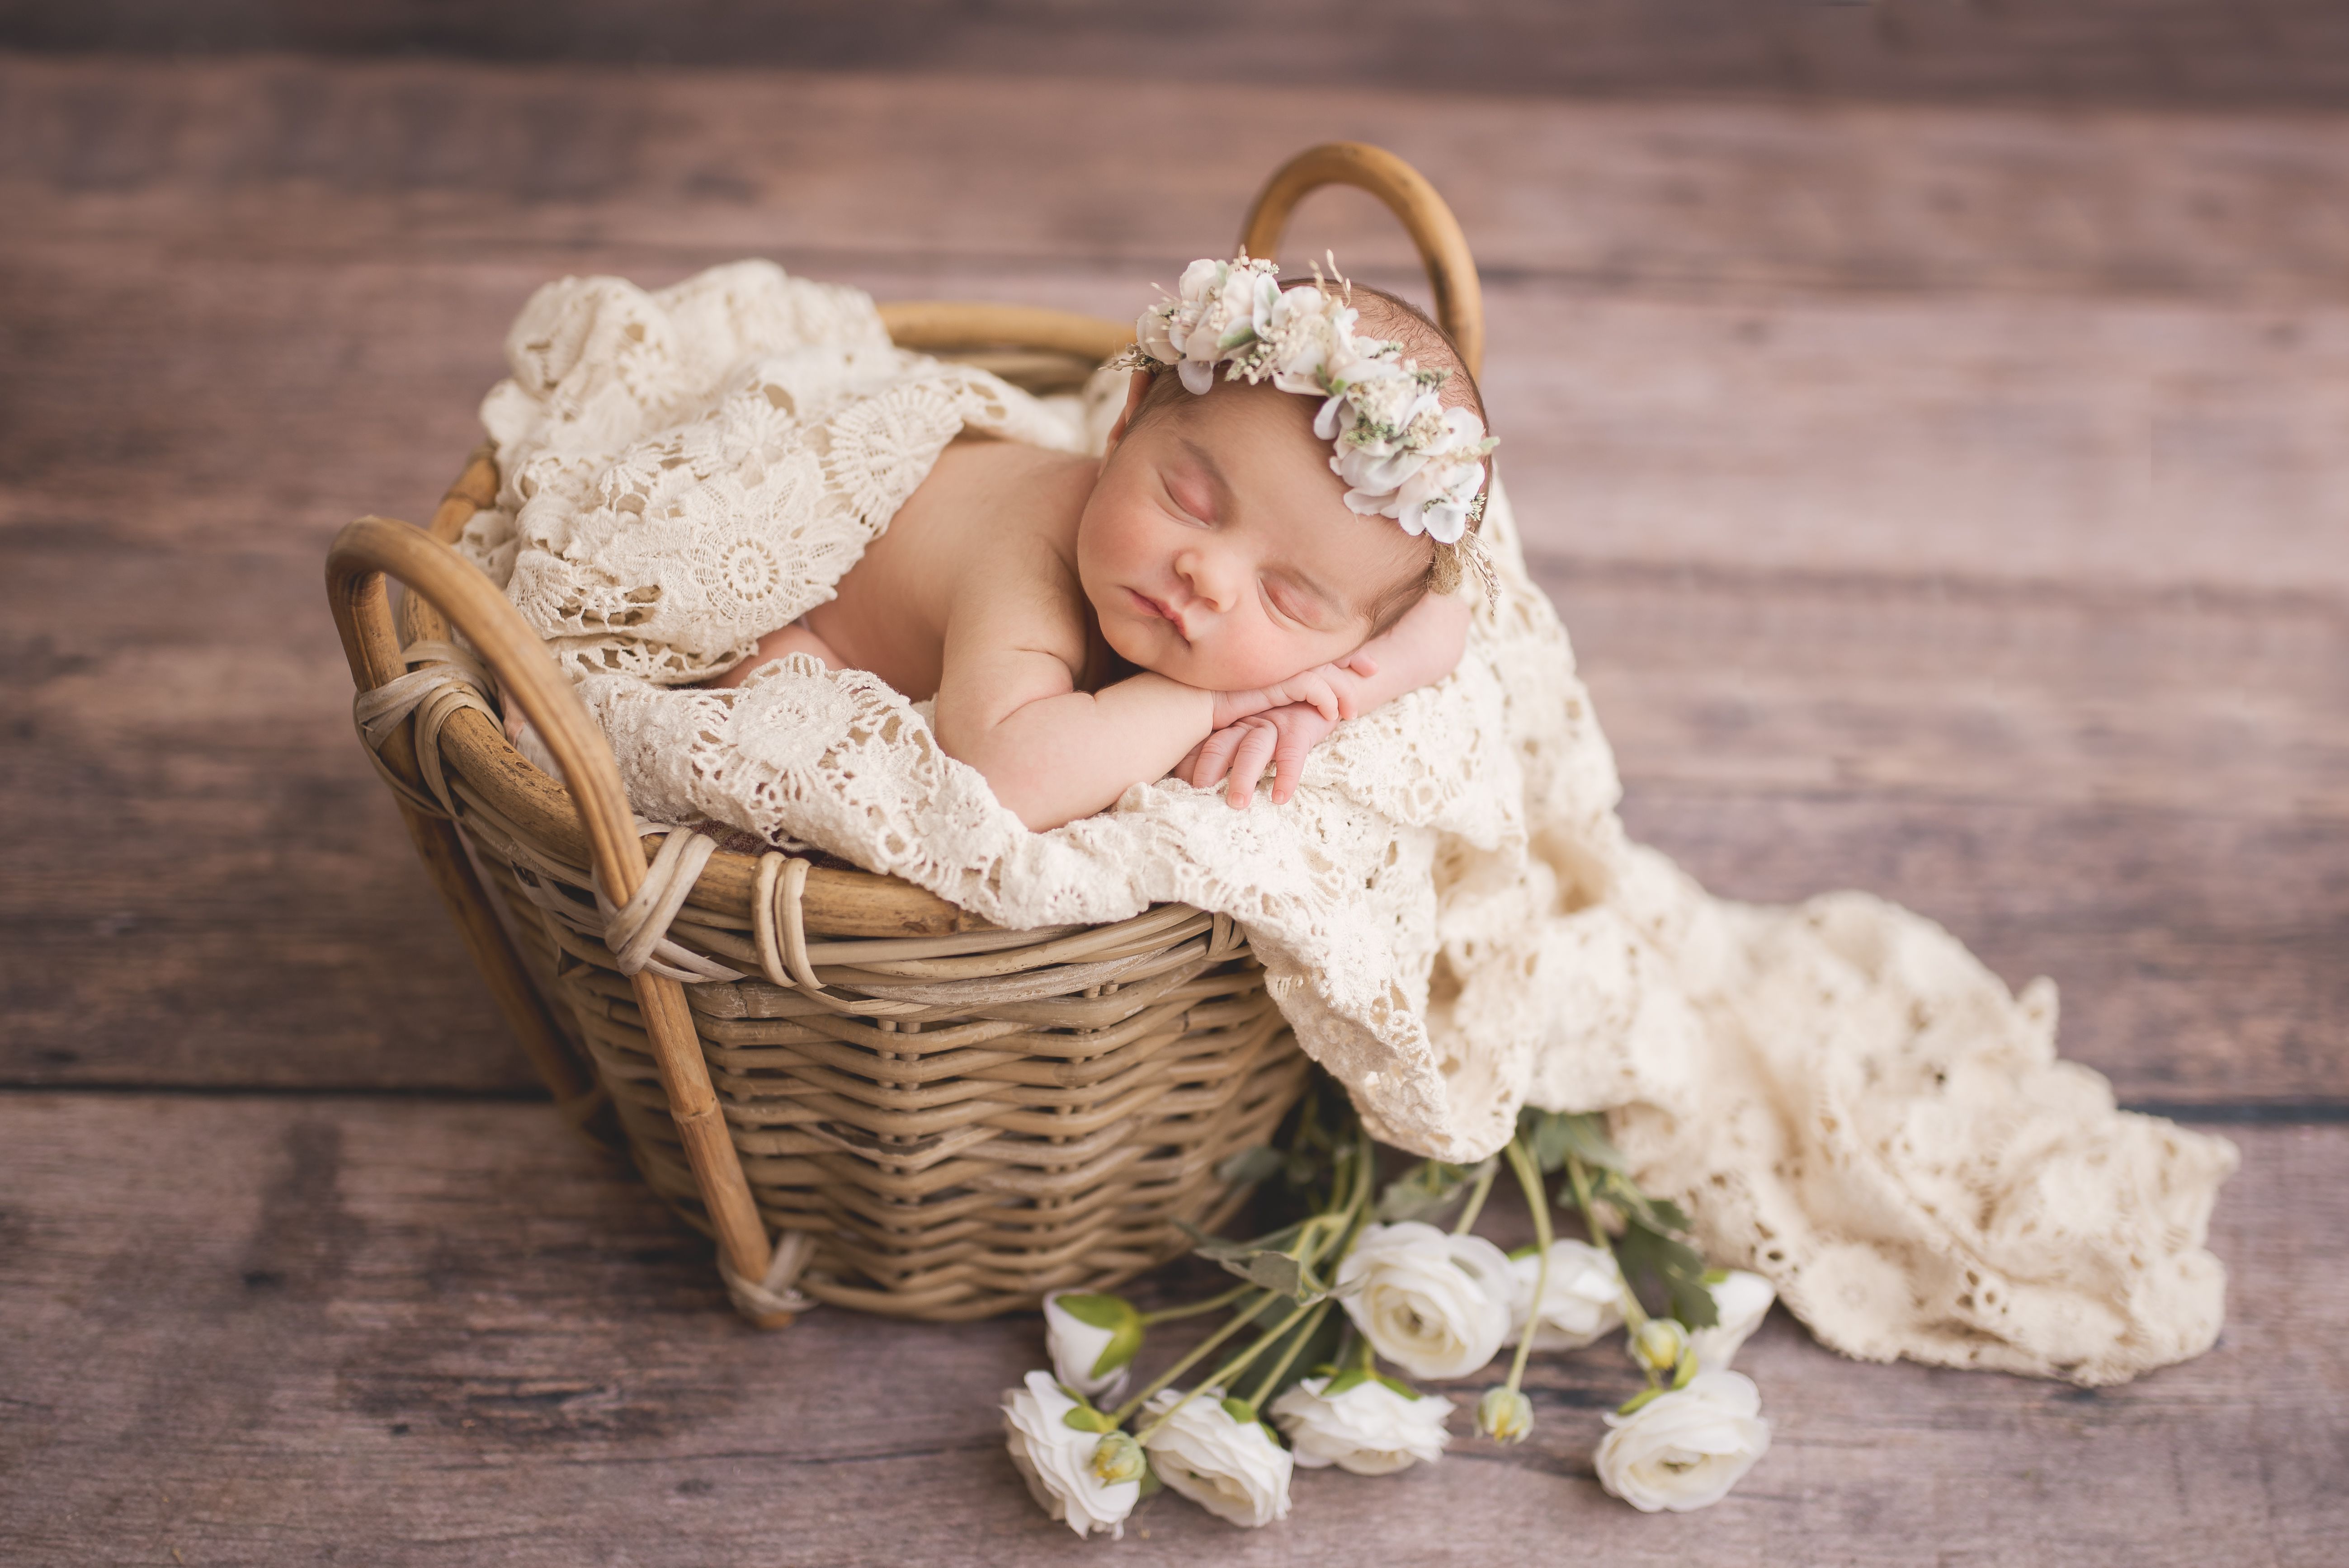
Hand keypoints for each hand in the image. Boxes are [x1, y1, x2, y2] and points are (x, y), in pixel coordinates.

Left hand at [1176, 702, 1338, 809]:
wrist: (1320, 696)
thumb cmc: (1278, 721)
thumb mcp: (1246, 734)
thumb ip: (1222, 754)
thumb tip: (1187, 780)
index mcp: (1227, 725)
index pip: (1201, 743)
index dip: (1187, 762)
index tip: (1180, 782)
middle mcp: (1245, 723)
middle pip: (1220, 744)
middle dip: (1208, 767)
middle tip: (1200, 790)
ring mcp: (1272, 724)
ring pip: (1252, 749)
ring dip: (1243, 776)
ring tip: (1238, 803)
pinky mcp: (1298, 729)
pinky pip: (1291, 754)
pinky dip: (1286, 775)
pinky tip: (1280, 797)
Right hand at [1209, 651, 1377, 730]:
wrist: (1180, 704)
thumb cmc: (1203, 700)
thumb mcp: (1241, 692)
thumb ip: (1263, 688)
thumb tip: (1280, 694)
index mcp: (1269, 650)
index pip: (1309, 643)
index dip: (1335, 647)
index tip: (1359, 659)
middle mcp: (1272, 652)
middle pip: (1321, 648)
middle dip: (1350, 657)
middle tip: (1372, 668)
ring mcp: (1271, 664)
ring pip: (1321, 668)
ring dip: (1342, 690)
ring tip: (1352, 711)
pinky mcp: (1270, 680)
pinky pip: (1310, 686)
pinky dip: (1325, 699)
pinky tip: (1331, 714)